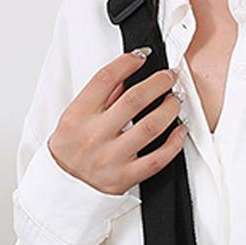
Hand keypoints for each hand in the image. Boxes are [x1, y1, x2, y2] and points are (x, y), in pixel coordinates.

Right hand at [48, 47, 187, 195]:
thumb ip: (99, 98)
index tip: (141, 57)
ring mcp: (112, 158)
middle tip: (169, 77)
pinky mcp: (126, 177)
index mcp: (78, 116)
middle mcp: (95, 136)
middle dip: (158, 83)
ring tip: (176, 100)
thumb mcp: (74, 118)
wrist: (64, 187)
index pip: (105, 80)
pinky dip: (174, 142)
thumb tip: (127, 75)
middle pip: (134, 100)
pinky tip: (181, 130)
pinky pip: (157, 158)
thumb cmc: (70, 150)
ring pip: (151, 127)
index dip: (127, 63)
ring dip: (170, 108)